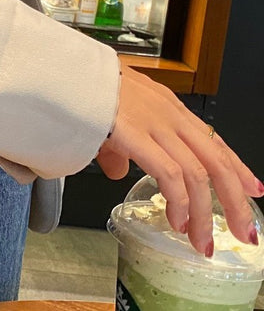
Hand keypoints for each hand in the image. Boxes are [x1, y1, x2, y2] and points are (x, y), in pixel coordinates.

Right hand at [96, 63, 263, 255]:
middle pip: (217, 162)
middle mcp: (169, 115)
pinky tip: (178, 220)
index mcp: (168, 107)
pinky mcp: (135, 135)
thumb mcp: (111, 114)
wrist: (65, 69)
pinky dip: (179, 201)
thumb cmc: (85, 88)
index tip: (252, 190)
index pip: (213, 141)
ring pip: (198, 174)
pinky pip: (169, 174)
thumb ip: (120, 146)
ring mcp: (155, 124)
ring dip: (205, 213)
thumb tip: (118, 172)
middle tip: (245, 232)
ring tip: (202, 241)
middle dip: (235, 202)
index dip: (237, 168)